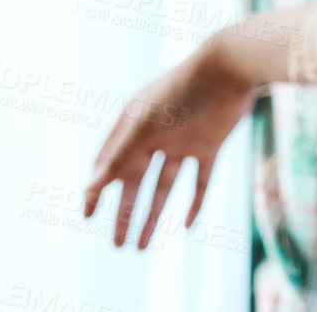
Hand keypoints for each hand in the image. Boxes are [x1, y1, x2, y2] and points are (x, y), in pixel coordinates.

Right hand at [82, 44, 257, 248]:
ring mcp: (183, 141)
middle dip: (126, 214)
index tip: (87, 216)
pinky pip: (200, 180)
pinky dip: (195, 203)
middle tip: (117, 247)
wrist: (229, 68)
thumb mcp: (144, 127)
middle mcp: (155, 135)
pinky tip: (186, 227)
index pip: (108, 164)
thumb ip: (117, 159)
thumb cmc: (181, 91)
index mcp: (132, 126)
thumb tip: (88, 188)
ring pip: (165, 186)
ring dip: (153, 216)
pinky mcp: (211, 144)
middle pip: (136, 183)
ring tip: (141, 249)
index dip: (97, 190)